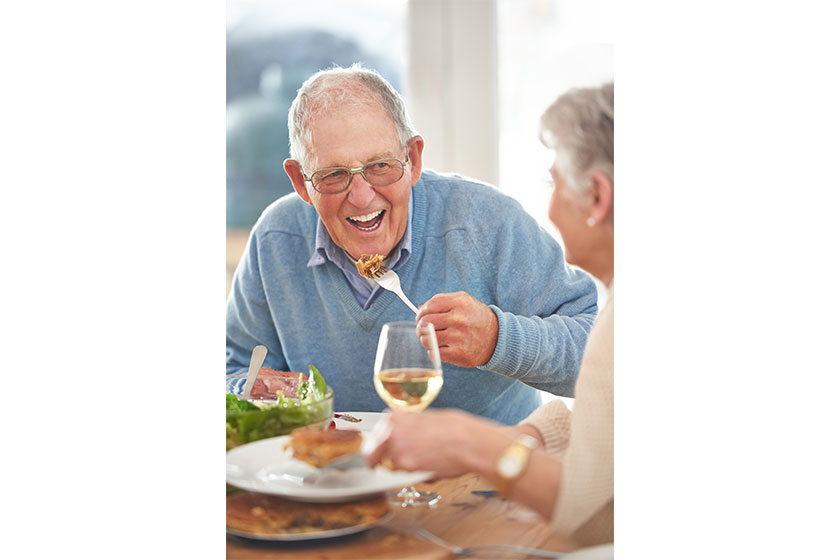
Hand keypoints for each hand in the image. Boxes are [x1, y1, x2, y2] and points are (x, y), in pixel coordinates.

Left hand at [366, 409, 507, 479]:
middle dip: (379, 458)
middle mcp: (392, 430)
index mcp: (396, 416)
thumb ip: (410, 426)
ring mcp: (397, 448)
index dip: (377, 445)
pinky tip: (428, 464)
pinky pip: (403, 473)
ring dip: (399, 465)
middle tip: (385, 464)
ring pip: (388, 463)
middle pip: (373, 451)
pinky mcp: (406, 465)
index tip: (377, 452)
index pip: (375, 434)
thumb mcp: (428, 417)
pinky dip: (412, 472)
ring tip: (421, 459)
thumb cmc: (456, 428)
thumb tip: (406, 434)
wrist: (470, 442)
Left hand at [415, 291, 498, 367]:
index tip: (420, 317)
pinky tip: (441, 348)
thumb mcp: (463, 302)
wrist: (497, 338)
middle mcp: (460, 319)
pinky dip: (433, 351)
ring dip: (426, 340)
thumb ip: (442, 301)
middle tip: (423, 329)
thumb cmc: (475, 318)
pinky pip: (434, 353)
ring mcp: (459, 337)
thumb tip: (419, 309)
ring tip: (432, 339)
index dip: (421, 312)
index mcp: (460, 303)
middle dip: (420, 327)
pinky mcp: (458, 353)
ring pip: (427, 339)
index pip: (429, 306)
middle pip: (425, 322)